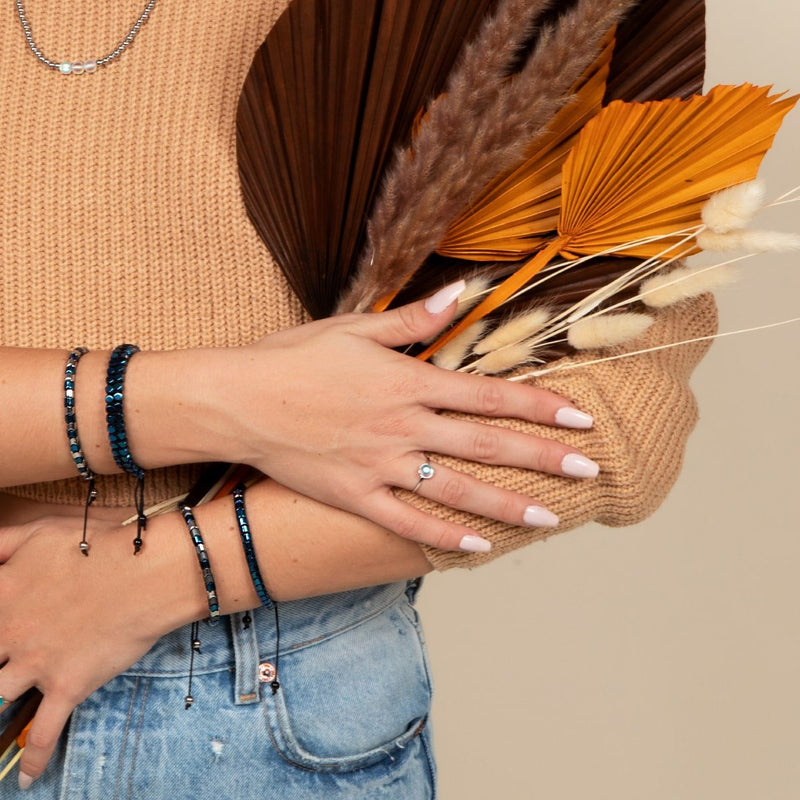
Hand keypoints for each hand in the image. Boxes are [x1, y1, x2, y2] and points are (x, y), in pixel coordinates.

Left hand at [0, 516, 197, 788]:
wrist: (148, 571)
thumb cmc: (100, 544)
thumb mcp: (41, 531)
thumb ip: (0, 543)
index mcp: (1, 596)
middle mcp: (11, 634)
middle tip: (0, 667)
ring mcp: (37, 664)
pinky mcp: (68, 686)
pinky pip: (45, 732)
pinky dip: (34, 760)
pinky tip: (26, 777)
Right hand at [200, 281, 598, 551]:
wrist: (239, 400)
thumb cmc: (294, 358)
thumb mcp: (353, 328)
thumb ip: (413, 319)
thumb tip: (462, 294)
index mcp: (409, 381)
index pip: (490, 395)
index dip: (540, 405)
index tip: (580, 418)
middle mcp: (405, 426)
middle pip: (487, 444)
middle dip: (543, 457)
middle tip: (589, 469)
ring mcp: (382, 465)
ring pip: (457, 489)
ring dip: (507, 505)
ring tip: (550, 518)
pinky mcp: (356, 496)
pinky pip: (408, 522)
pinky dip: (444, 537)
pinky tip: (477, 548)